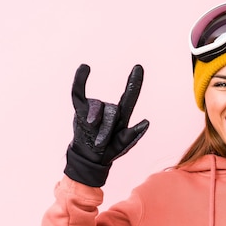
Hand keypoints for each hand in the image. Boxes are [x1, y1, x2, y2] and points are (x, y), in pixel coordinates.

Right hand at [64, 64, 149, 186]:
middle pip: (112, 112)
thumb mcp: (122, 146)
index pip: (130, 97)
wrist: (89, 158)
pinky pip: (78, 93)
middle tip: (101, 144)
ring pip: (97, 110)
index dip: (134, 82)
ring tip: (94, 140)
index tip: (138, 67)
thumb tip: (147, 121)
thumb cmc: (108, 151)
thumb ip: (133, 135)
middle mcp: (109, 109)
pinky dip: (80, 81)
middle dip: (107, 129)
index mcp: (122, 116)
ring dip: (95, 125)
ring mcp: (94, 108)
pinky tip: (85, 68)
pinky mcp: (80, 109)